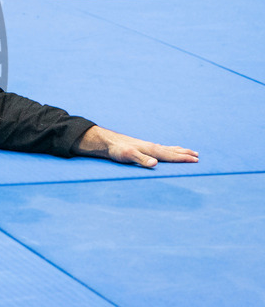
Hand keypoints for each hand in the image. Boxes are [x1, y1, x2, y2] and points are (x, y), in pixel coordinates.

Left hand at [73, 125, 197, 167]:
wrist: (109, 142)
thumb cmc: (118, 150)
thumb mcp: (129, 156)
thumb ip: (142, 160)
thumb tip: (155, 164)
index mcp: (152, 150)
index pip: (171, 156)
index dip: (183, 159)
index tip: (196, 161)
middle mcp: (152, 147)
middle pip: (172, 151)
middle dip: (185, 154)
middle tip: (198, 156)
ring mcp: (148, 146)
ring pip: (168, 148)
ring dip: (179, 150)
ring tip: (189, 151)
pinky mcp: (144, 147)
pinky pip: (161, 148)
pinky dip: (169, 149)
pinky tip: (167, 150)